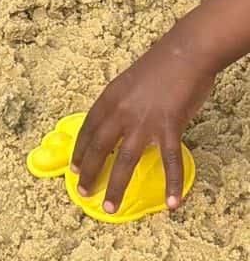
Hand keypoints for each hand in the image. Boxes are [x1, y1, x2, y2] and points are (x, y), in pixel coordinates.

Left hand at [70, 28, 213, 213]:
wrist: (187, 51)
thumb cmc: (161, 64)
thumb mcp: (129, 82)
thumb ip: (121, 104)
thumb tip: (118, 123)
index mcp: (109, 99)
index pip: (87, 130)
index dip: (79, 152)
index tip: (73, 168)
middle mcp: (120, 112)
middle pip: (98, 149)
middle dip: (89, 174)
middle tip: (84, 193)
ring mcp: (143, 121)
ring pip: (124, 161)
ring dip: (116, 187)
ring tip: (110, 208)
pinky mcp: (168, 127)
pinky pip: (169, 160)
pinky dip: (172, 183)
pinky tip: (172, 203)